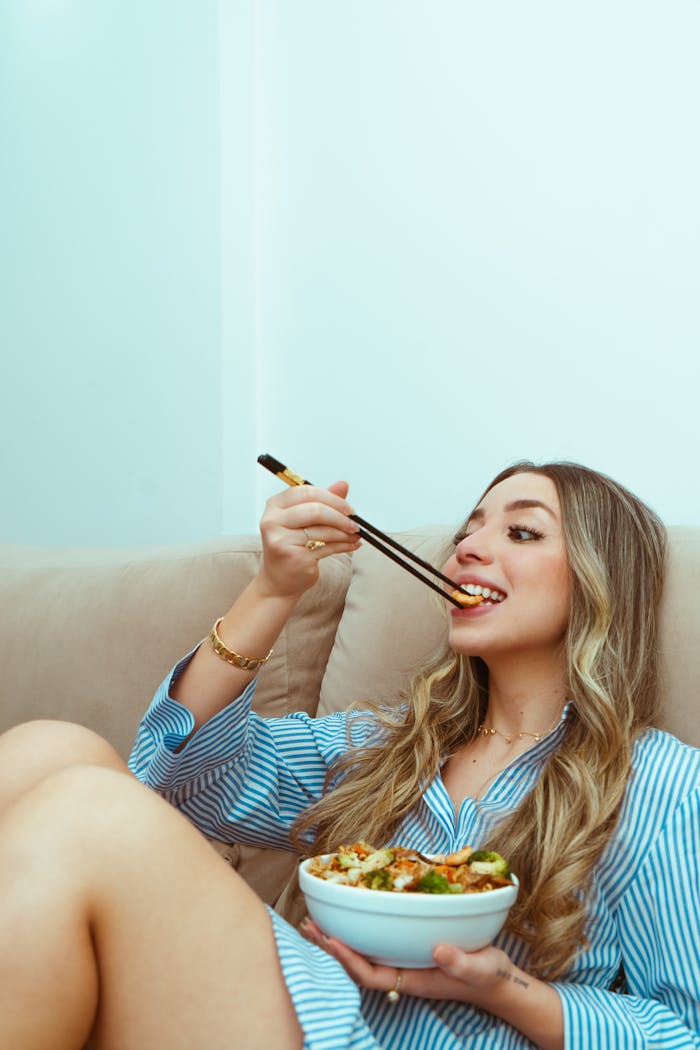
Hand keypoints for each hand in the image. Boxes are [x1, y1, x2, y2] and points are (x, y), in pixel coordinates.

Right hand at [257, 481, 360, 599]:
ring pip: (323, 530)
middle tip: (355, 523)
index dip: (332, 498)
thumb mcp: (303, 521)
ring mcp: (282, 540)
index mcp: (275, 506)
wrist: (278, 581)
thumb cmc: (291, 547)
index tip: (348, 508)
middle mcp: (273, 521)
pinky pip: (327, 547)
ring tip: (355, 535)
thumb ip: (322, 501)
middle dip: (340, 516)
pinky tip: (351, 545)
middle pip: (315, 510)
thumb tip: (343, 484)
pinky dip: (343, 545)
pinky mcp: (294, 557)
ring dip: (345, 533)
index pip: (306, 492)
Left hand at [300, 918, 511, 1005]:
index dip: (348, 959)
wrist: (499, 982)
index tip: (330, 939)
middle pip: (357, 965)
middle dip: (331, 948)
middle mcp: (402, 973)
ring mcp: (404, 963)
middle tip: (309, 926)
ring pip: (362, 955)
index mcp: (413, 980)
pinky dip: (358, 932)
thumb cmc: (488, 976)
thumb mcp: (480, 968)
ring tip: (316, 922)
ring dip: (338, 940)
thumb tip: (440, 951)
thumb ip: (461, 962)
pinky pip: (376, 945)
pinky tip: (351, 918)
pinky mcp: (409, 951)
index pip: (370, 975)